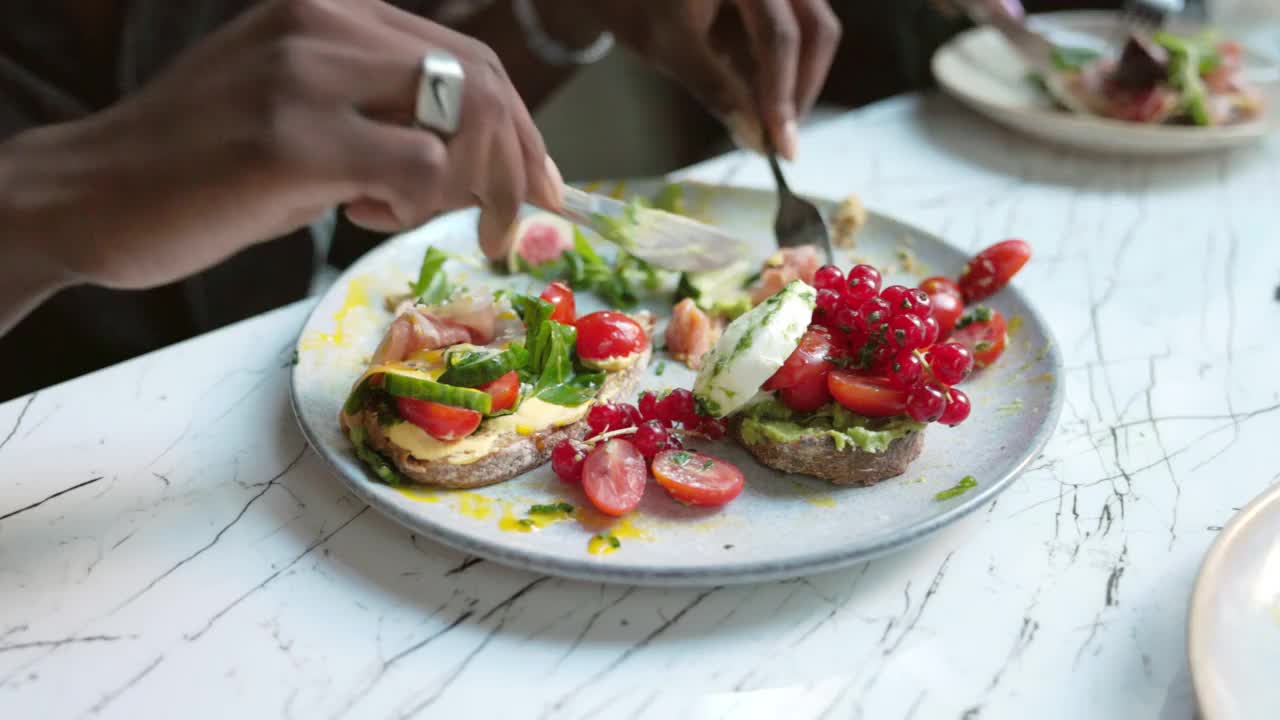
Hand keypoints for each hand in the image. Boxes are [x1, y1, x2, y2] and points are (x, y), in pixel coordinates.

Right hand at [11, 0, 559, 294]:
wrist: (90, 194)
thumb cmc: (201, 166)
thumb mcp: (303, 109)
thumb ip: (383, 108)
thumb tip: (480, 155)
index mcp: (334, 11)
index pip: (469, 61)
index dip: (522, 133)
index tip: (542, 190)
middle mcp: (325, 22)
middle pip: (482, 85)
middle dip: (518, 167)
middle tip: (514, 228)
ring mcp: (307, 74)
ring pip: (459, 121)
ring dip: (457, 190)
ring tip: (389, 213)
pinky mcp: (292, 138)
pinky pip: (417, 167)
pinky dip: (412, 204)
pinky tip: (358, 215)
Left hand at [577, 0, 840, 158]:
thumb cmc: (636, 7)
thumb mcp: (670, 49)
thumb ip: (717, 90)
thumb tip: (756, 138)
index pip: (778, 35)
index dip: (784, 93)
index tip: (782, 146)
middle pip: (815, 27)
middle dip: (803, 86)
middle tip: (783, 135)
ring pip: (814, 27)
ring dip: (797, 77)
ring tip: (770, 118)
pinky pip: (797, 27)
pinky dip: (784, 64)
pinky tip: (763, 93)